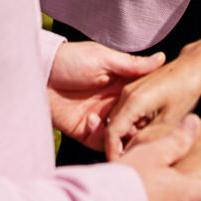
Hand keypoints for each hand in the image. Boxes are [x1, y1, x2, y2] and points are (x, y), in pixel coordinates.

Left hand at [47, 42, 164, 149]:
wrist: (39, 72)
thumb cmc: (70, 60)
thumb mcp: (103, 58)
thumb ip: (132, 65)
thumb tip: (161, 58)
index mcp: (119, 85)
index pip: (142, 101)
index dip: (151, 107)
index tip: (158, 110)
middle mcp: (111, 104)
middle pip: (133, 122)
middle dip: (138, 126)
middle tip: (139, 124)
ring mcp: (98, 118)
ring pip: (119, 135)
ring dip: (120, 134)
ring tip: (118, 127)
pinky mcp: (83, 131)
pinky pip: (99, 142)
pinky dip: (100, 137)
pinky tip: (93, 121)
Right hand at [104, 48, 200, 159]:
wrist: (193, 65)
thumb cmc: (186, 90)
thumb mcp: (171, 120)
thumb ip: (149, 138)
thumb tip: (134, 156)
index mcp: (133, 101)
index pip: (112, 133)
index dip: (114, 153)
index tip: (123, 167)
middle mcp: (127, 94)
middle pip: (113, 127)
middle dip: (120, 146)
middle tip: (133, 163)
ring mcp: (130, 90)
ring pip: (120, 120)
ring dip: (127, 136)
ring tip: (143, 150)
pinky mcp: (136, 90)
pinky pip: (127, 112)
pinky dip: (133, 126)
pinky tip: (148, 133)